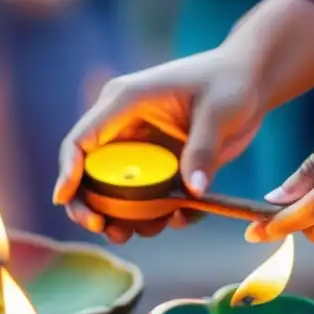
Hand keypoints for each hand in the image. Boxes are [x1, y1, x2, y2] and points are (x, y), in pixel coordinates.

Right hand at [53, 51, 266, 242]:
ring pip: (115, 191)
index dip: (67, 171)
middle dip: (89, 205)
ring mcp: (141, 149)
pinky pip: (148, 197)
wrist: (251, 80)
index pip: (81, 140)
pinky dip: (159, 213)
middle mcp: (124, 127)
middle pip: (88, 173)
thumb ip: (203, 150)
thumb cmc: (230, 82)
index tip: (63, 199)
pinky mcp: (161, 166)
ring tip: (143, 232)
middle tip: (102, 229)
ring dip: (123, 217)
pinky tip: (179, 218)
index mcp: (124, 103)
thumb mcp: (219, 112)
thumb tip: (192, 192)